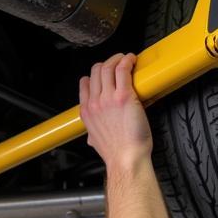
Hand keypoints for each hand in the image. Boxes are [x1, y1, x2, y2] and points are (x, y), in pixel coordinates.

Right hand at [78, 53, 151, 170]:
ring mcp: (108, 99)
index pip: (84, 83)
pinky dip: (128, 60)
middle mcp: (95, 103)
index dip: (95, 74)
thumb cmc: (116, 152)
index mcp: (87, 112)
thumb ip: (92, 133)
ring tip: (128, 59)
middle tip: (119, 63)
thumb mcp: (95, 141)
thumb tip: (92, 135)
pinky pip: (123, 69)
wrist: (126, 159)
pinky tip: (133, 61)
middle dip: (108, 62)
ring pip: (108, 66)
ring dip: (119, 58)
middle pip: (96, 70)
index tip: (105, 73)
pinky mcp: (124, 96)